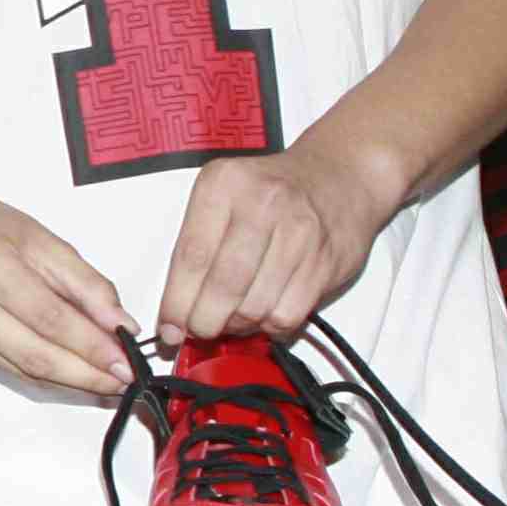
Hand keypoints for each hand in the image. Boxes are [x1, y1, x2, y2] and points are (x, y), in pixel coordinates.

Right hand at [0, 187, 135, 394]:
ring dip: (71, 382)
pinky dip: (47, 378)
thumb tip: (120, 325)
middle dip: (86, 374)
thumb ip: (87, 284)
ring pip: (24, 371)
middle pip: (35, 354)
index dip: (90, 345)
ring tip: (106, 382)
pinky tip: (73, 376)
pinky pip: (12, 371)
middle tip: (122, 380)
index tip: (125, 359)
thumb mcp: (46, 241)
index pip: (49, 317)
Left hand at [154, 145, 389, 346]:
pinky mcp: (327, 261)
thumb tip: (174, 312)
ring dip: (237, 325)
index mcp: (224, 184)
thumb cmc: (269, 190)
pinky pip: (288, 315)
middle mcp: (263, 204)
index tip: (167, 329)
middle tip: (199, 330)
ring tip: (231, 318)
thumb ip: (195, 246)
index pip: (191, 256)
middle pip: (224, 286)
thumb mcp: (221, 195)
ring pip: (256, 306)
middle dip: (204, 321)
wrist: (339, 176)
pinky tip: (262, 314)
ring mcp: (300, 233)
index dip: (176, 302)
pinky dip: (269, 326)